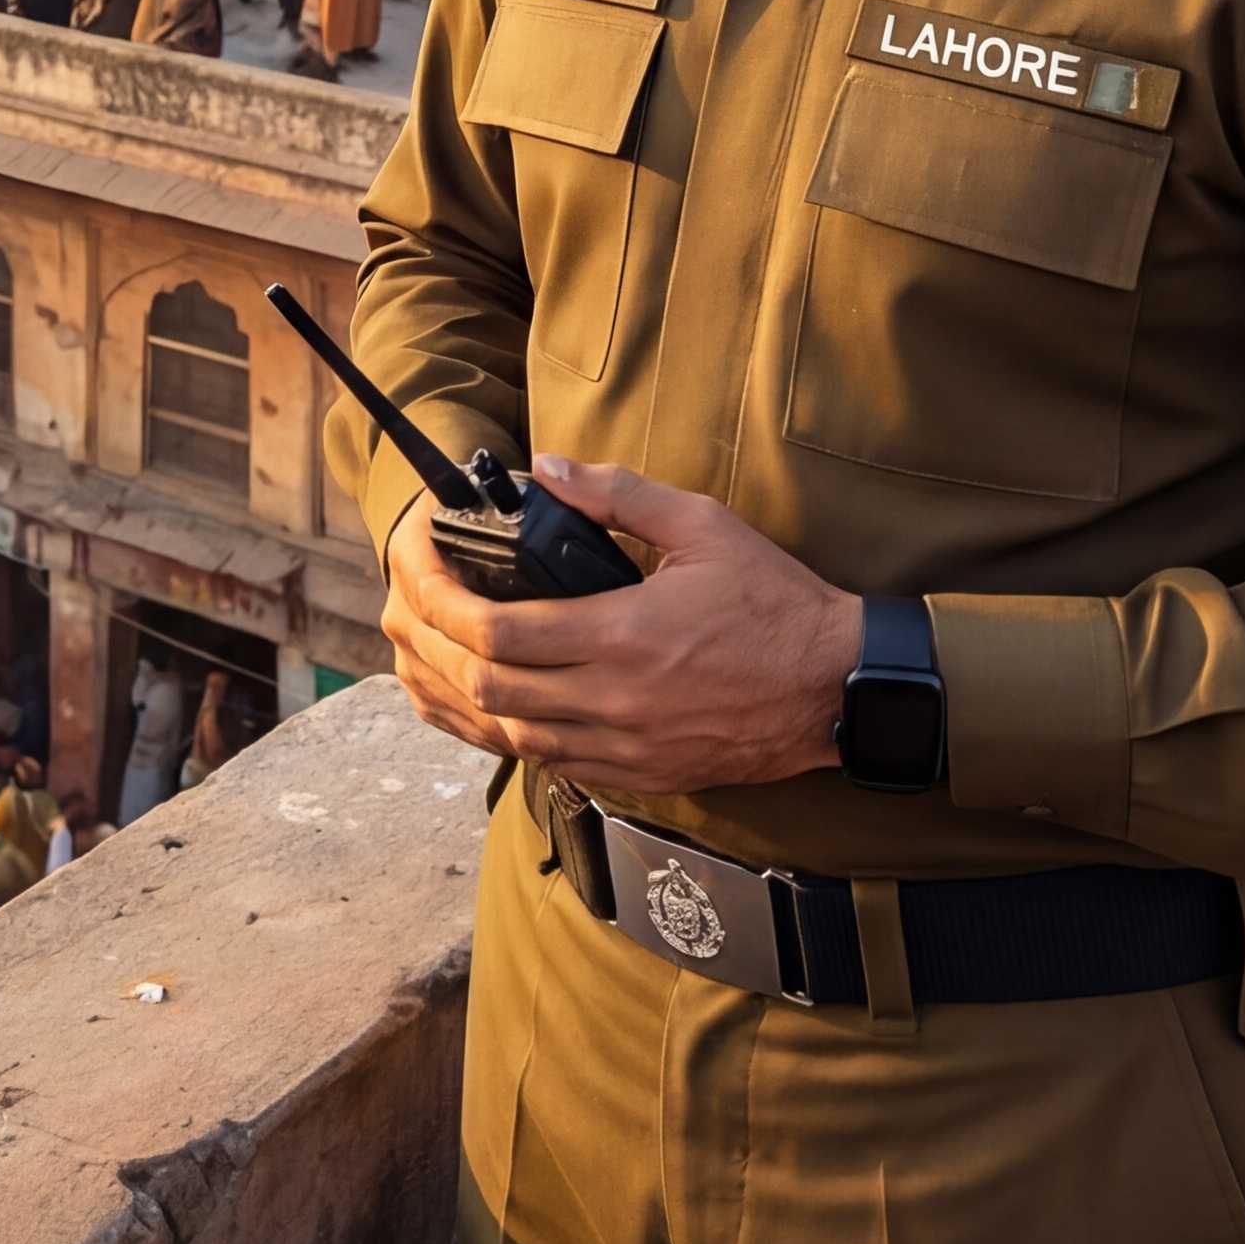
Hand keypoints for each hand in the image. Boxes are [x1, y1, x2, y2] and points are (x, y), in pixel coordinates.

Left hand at [376, 462, 860, 802]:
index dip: (443, 603)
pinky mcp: (642, 774)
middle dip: (432, 650)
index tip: (420, 570)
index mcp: (624, 636)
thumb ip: (616, 495)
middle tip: (405, 612)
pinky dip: (508, 735)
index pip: (500, 633)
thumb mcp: (702, 525)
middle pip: (490, 689)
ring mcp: (627, 748)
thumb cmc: (775, 603)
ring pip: (512, 736)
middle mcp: (616, 702)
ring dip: (460, 699)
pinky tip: (486, 705)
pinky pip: (553, 765)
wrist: (839, 688)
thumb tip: (544, 469)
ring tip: (423, 657)